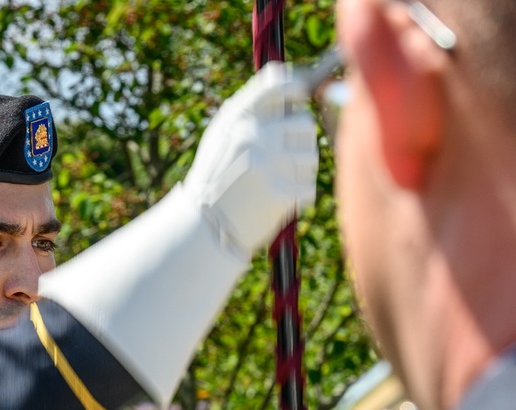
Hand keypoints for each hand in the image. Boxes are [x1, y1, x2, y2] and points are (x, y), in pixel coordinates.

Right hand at [183, 62, 318, 255]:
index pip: (281, 84)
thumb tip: (289, 77)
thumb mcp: (222, 135)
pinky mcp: (281, 194)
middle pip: (305, 123)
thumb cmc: (217, 177)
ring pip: (312, 155)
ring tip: (276, 181)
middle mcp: (254, 136)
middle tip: (282, 157)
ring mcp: (268, 164)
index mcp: (238, 118)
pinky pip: (309, 187)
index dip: (298, 88)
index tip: (301, 98)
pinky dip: (298, 196)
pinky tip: (276, 201)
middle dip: (299, 140)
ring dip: (301, 170)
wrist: (204, 227)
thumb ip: (252, 107)